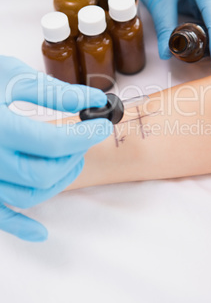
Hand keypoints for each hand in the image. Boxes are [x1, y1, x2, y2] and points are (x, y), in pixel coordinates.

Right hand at [0, 56, 112, 241]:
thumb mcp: (10, 76)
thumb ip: (53, 92)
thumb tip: (92, 99)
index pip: (52, 142)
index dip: (85, 135)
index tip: (102, 123)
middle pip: (42, 174)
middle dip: (73, 156)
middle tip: (85, 137)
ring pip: (27, 197)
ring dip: (58, 182)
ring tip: (72, 159)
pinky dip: (21, 226)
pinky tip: (40, 231)